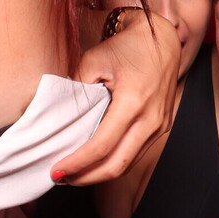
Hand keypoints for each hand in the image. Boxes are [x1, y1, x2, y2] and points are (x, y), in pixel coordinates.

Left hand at [51, 9, 178, 184]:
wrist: (162, 39)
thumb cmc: (128, 47)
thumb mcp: (93, 61)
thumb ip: (75, 90)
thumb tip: (59, 118)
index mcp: (133, 102)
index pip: (101, 147)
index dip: (76, 163)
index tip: (56, 170)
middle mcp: (151, 119)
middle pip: (117, 165)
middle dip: (86, 177)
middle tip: (62, 177)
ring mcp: (160, 125)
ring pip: (128, 164)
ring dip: (99, 173)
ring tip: (75, 173)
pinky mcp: (162, 126)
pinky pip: (136, 153)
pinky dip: (114, 161)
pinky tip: (96, 160)